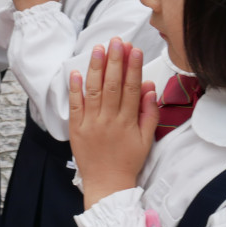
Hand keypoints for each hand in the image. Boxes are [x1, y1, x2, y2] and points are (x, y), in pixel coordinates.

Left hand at [69, 38, 157, 209]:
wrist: (107, 185)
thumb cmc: (128, 161)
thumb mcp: (146, 139)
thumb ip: (149, 112)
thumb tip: (150, 87)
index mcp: (127, 122)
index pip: (131, 88)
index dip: (133, 67)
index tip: (134, 49)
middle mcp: (109, 120)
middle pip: (112, 85)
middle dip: (115, 60)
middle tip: (116, 41)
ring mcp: (91, 123)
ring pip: (94, 91)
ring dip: (96, 68)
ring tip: (99, 48)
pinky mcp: (76, 128)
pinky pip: (75, 105)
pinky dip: (75, 88)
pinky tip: (76, 71)